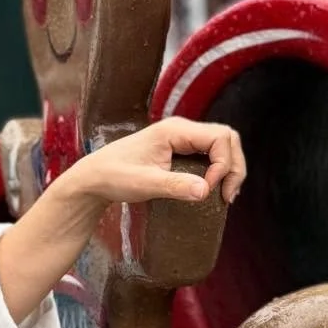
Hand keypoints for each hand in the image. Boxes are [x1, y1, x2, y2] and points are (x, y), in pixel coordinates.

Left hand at [65, 118, 244, 208]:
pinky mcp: (179, 151)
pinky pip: (209, 155)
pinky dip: (218, 171)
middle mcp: (182, 130)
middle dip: (233, 167)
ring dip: (229, 169)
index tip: (209, 190)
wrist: (94, 178)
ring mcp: (182, 139)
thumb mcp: (144, 184)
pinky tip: (214, 191)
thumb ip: (174, 186)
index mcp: (175, 130)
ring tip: (224, 196)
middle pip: (227, 139)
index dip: (223, 164)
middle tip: (227, 196)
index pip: (220, 138)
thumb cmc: (114, 176)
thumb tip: (205, 191)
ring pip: (222, 146)